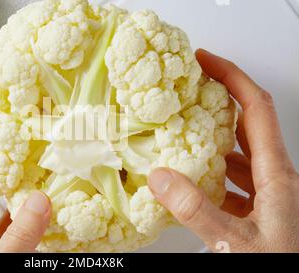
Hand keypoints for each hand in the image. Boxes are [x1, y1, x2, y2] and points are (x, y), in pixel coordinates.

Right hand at [147, 49, 298, 252]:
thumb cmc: (282, 263)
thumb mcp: (236, 243)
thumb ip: (196, 211)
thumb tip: (161, 178)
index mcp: (277, 175)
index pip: (256, 109)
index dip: (231, 78)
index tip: (206, 61)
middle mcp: (276, 178)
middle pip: (248, 124)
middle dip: (219, 101)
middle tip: (190, 90)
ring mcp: (270, 194)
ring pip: (240, 154)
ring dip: (213, 139)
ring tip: (183, 132)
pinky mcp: (262, 210)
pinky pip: (235, 180)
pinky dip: (213, 172)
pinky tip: (194, 181)